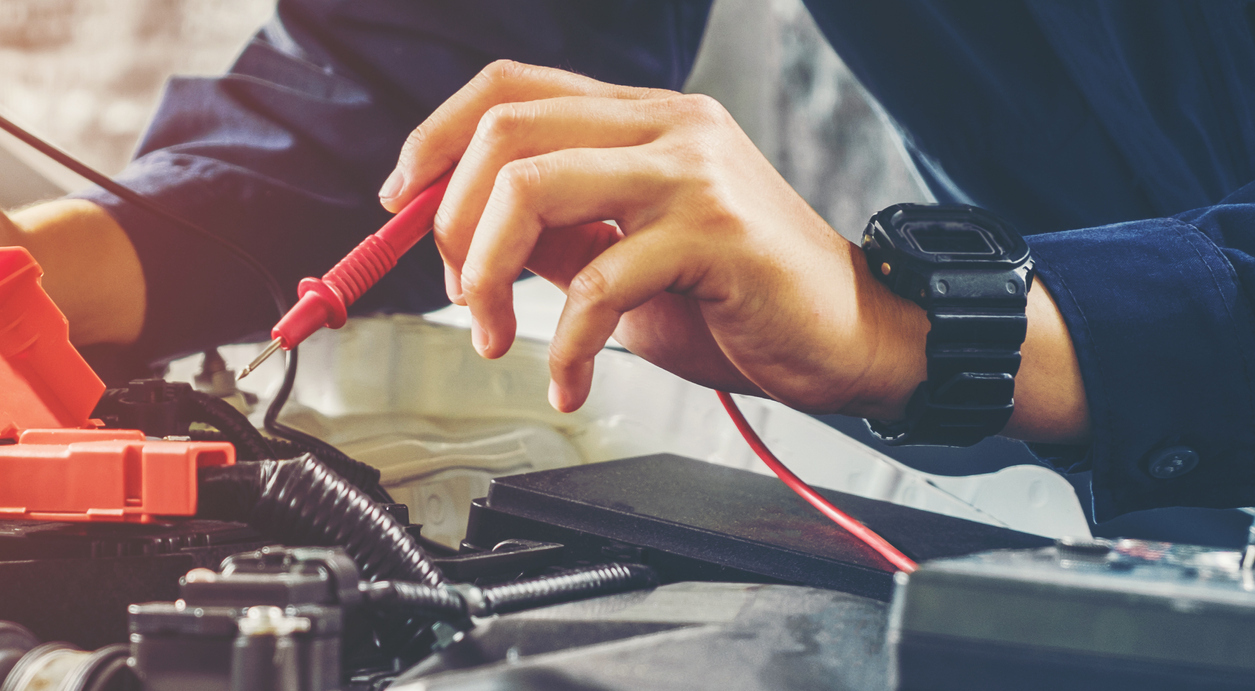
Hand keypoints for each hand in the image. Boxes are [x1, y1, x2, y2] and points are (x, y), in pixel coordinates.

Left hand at [383, 61, 1088, 441]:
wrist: (855, 339)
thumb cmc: (744, 302)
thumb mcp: (629, 258)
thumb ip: (558, 236)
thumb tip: (465, 240)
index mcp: (642, 118)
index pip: (511, 86)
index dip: (436, 136)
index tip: (399, 201)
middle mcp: (667, 125)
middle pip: (506, 130)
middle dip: (450, 219)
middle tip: (455, 292)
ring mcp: (692, 172)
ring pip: (534, 186)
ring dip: (484, 274)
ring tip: (494, 337)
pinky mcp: (714, 233)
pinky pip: (595, 280)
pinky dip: (562, 343)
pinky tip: (567, 379)